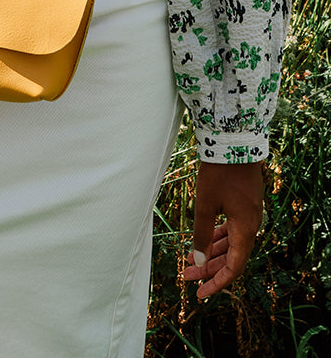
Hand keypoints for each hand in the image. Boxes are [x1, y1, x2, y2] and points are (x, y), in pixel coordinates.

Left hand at [184, 161, 263, 298]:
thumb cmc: (219, 174)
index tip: (200, 293)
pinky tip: (204, 240)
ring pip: (231, 242)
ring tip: (190, 261)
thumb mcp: (205, 205)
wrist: (234, 145)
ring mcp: (249, 214)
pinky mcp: (244, 204)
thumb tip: (197, 261)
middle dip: (208, 268)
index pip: (234, 267)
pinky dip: (217, 237)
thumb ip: (201, 233)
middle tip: (186, 277)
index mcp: (245, 229)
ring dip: (211, 253)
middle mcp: (251, 225)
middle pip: (231, 256)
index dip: (217, 282)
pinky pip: (232, 229)